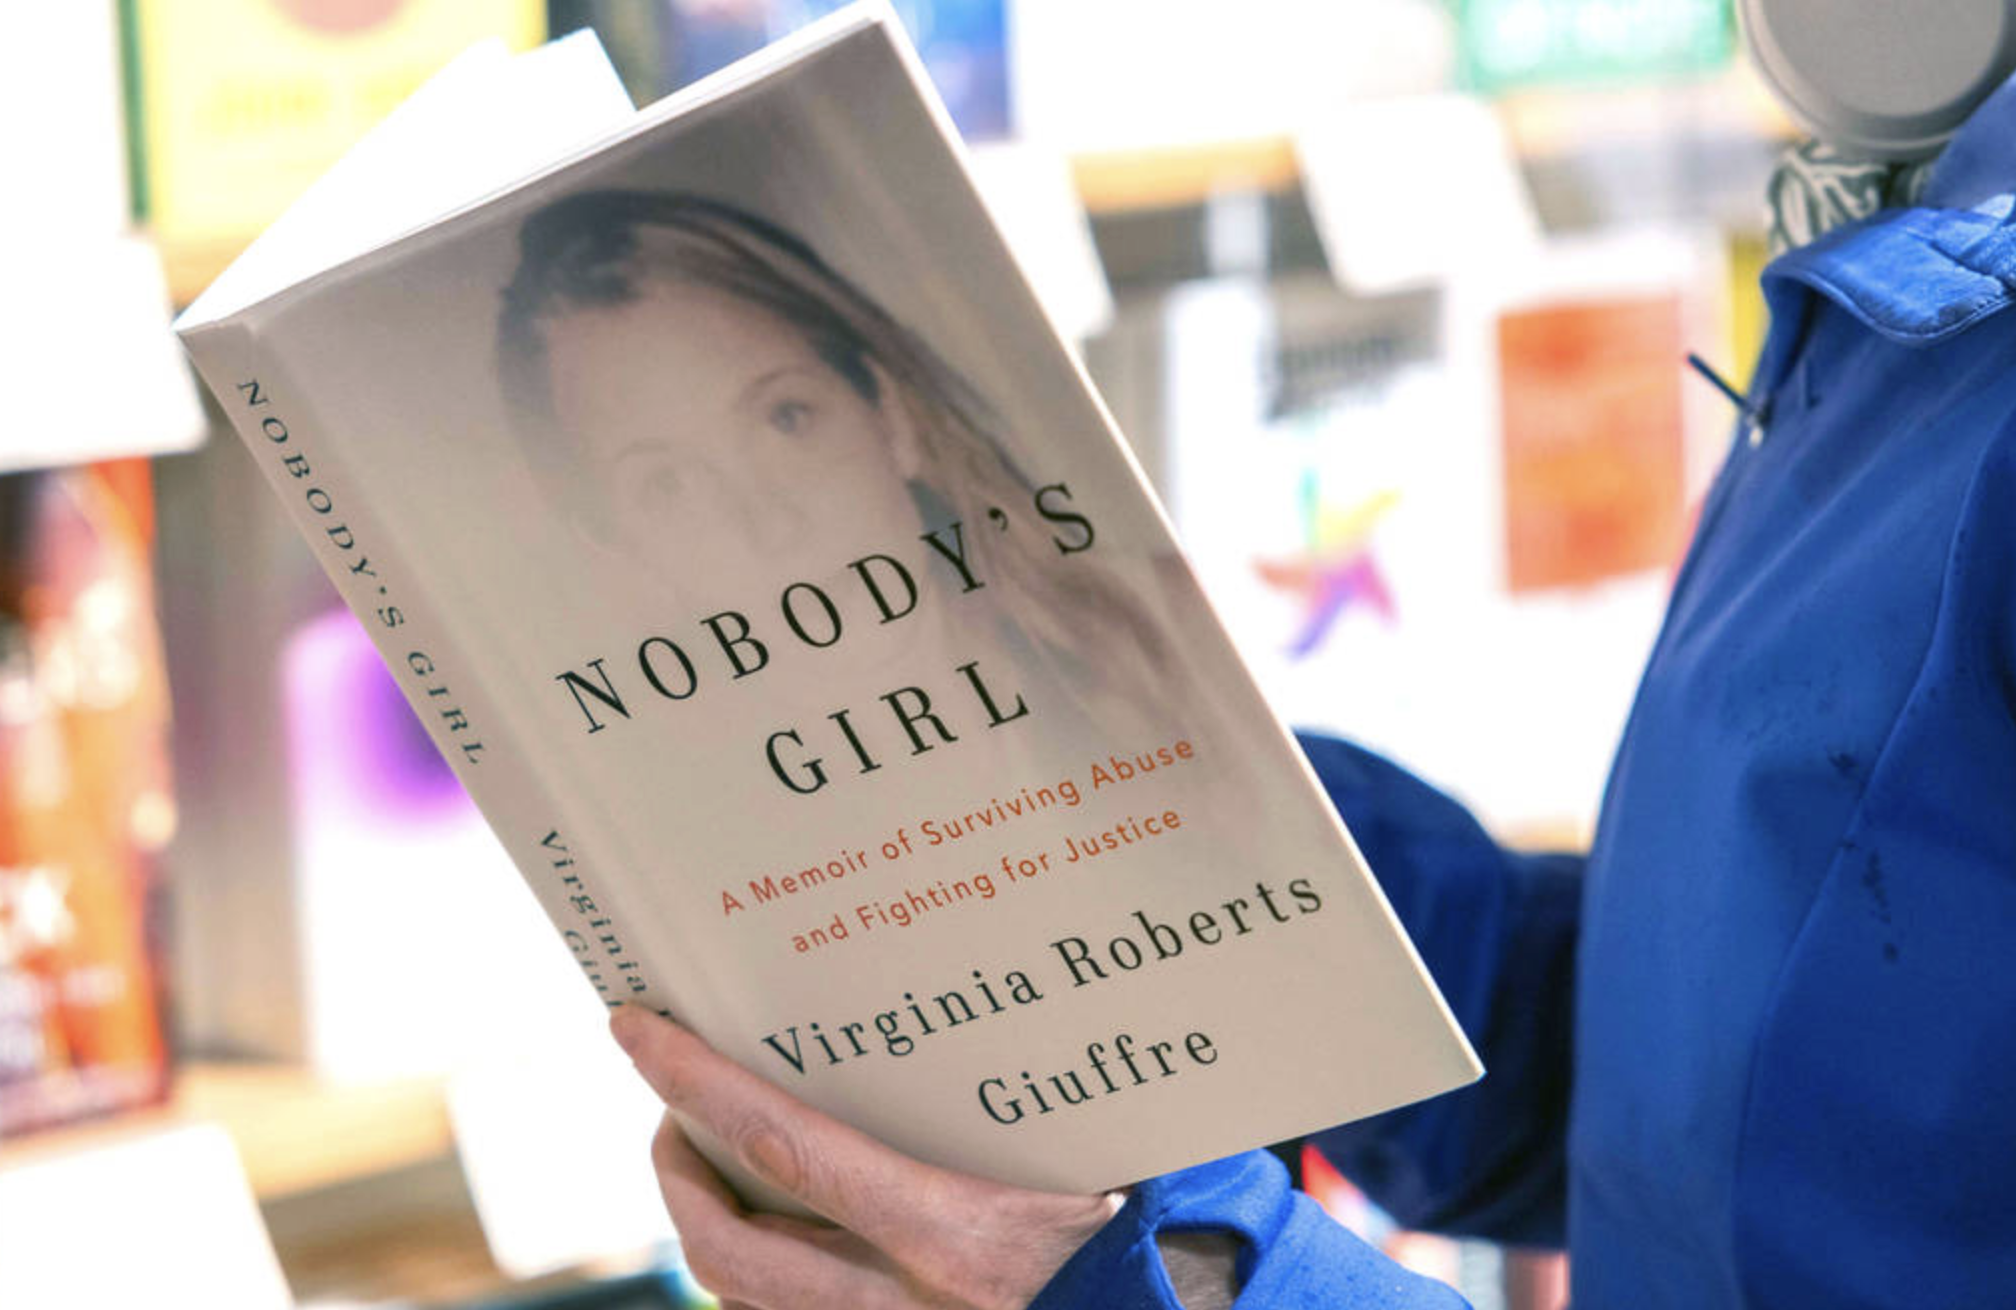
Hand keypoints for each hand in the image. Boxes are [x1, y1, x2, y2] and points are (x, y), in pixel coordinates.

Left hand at [610, 1005, 1125, 1309]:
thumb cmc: (1148, 1242)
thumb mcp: (1086, 1158)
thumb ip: (1006, 1104)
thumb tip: (941, 1007)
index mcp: (953, 1238)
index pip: (784, 1150)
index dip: (697, 1087)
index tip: (638, 1029)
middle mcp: (903, 1309)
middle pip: (727, 1249)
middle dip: (675, 1171)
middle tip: (670, 1107)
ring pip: (745, 1299)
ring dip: (710, 1227)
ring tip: (713, 1161)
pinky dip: (761, 1276)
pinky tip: (778, 1231)